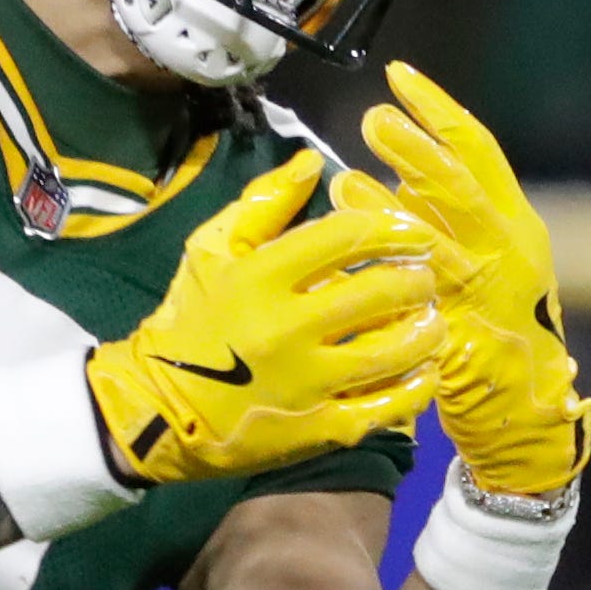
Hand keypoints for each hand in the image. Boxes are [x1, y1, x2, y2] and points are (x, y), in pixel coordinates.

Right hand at [89, 151, 443, 484]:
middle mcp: (285, 328)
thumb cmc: (191, 321)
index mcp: (260, 277)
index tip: (416, 232)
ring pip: (392, 351)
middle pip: (379, 292)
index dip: (392, 228)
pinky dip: (415, 387)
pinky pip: (384, 407)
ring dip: (426, 330)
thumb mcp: (211, 250)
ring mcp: (305, 384)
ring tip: (433, 318)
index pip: (345, 237)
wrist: (157, 409)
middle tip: (427, 275)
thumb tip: (313, 160)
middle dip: (417, 278)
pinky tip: (426, 370)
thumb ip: (263, 203)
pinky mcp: (317, 430)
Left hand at [336, 63, 590, 495]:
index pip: (479, 150)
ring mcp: (487, 296)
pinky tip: (352, 260)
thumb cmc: (496, 326)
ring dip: (389, 211)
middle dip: (417, 150)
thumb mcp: (486, 257)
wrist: (522, 412)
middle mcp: (508, 252)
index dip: (438, 109)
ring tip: (347, 181)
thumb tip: (405, 160)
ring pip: (437, 243)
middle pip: (461, 188)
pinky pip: (418, 302)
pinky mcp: (461, 340)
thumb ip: (449, 213)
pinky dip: (385, 277)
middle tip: (373, 119)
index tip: (400, 75)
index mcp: (516, 223)